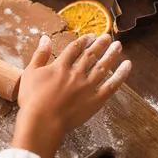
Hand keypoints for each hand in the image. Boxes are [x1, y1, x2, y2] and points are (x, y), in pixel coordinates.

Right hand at [12, 33, 131, 157]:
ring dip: (111, 55)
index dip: (82, 41)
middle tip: (107, 37)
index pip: (74, 49)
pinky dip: (121, 74)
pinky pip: (112, 85)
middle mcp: (76, 73)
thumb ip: (40, 55)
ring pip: (103, 67)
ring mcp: (88, 87)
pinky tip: (127, 65)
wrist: (42, 121)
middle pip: (90, 55)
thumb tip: (45, 38)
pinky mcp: (96, 100)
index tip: (90, 36)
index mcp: (60, 66)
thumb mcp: (30, 73)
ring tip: (118, 46)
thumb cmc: (32, 99)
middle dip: (99, 45)